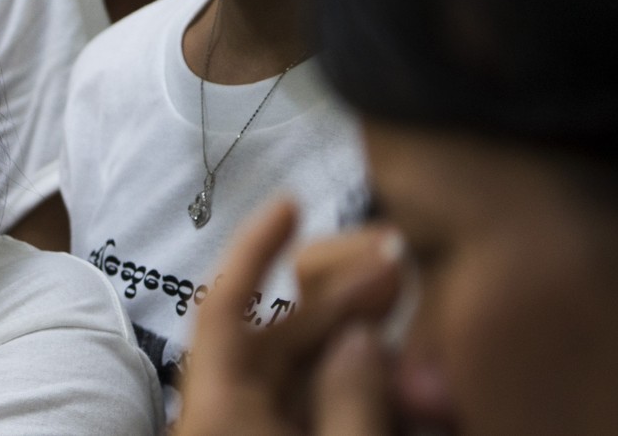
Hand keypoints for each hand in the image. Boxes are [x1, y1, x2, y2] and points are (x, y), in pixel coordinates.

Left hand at [177, 201, 402, 435]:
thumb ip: (355, 396)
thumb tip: (361, 339)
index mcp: (218, 410)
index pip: (222, 307)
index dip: (254, 248)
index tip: (290, 205)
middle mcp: (218, 418)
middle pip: (268, 337)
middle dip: (331, 300)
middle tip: (393, 271)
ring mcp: (238, 433)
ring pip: (286, 373)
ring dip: (339, 345)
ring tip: (399, 327)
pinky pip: (292, 407)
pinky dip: (331, 387)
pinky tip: (385, 384)